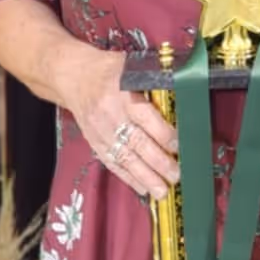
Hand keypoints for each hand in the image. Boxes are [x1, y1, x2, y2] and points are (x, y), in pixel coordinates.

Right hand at [59, 46, 180, 200]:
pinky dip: (128, 178)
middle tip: (177, 176)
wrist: (73, 77)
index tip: (181, 147)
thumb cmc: (109, 70)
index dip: (164, 135)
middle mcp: (110, 115)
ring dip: (145, 177)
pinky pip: (112, 163)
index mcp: (121, 93)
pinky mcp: (94, 143)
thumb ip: (154, 80)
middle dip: (158, 163)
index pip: (145, 119)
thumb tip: (186, 91)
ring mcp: (100, 132)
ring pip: (124, 158)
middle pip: (136, 143)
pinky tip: (143, 189)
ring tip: (162, 191)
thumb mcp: (131, 67)